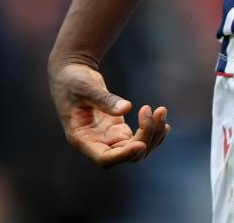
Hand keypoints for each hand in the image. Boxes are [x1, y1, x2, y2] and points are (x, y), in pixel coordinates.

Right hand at [49, 61, 169, 167]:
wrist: (71, 74)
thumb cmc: (73, 80)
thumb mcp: (85, 87)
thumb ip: (103, 99)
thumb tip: (127, 108)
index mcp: (82, 139)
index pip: (105, 159)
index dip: (124, 155)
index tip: (141, 143)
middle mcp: (96, 143)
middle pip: (127, 155)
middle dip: (146, 136)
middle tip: (157, 110)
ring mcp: (108, 138)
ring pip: (137, 149)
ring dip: (153, 134)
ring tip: (161, 110)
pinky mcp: (117, 129)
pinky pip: (139, 139)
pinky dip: (153, 132)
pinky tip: (161, 119)